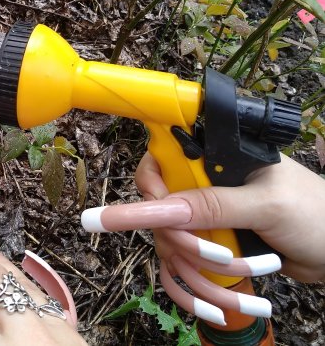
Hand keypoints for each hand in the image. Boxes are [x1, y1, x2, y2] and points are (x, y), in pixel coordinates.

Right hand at [80, 152, 324, 323]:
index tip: (163, 214)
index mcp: (217, 157)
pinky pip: (185, 265)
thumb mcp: (266, 206)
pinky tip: (214, 304)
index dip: (153, 184)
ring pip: (171, 241)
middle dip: (181, 239)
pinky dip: (194, 287)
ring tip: (240, 272)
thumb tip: (165, 208)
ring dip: (197, 268)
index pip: (164, 159)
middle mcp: (206, 183)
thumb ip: (216, 204)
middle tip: (216, 255)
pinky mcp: (211, 244)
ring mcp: (207, 216)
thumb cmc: (315, 216)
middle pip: (161, 208)